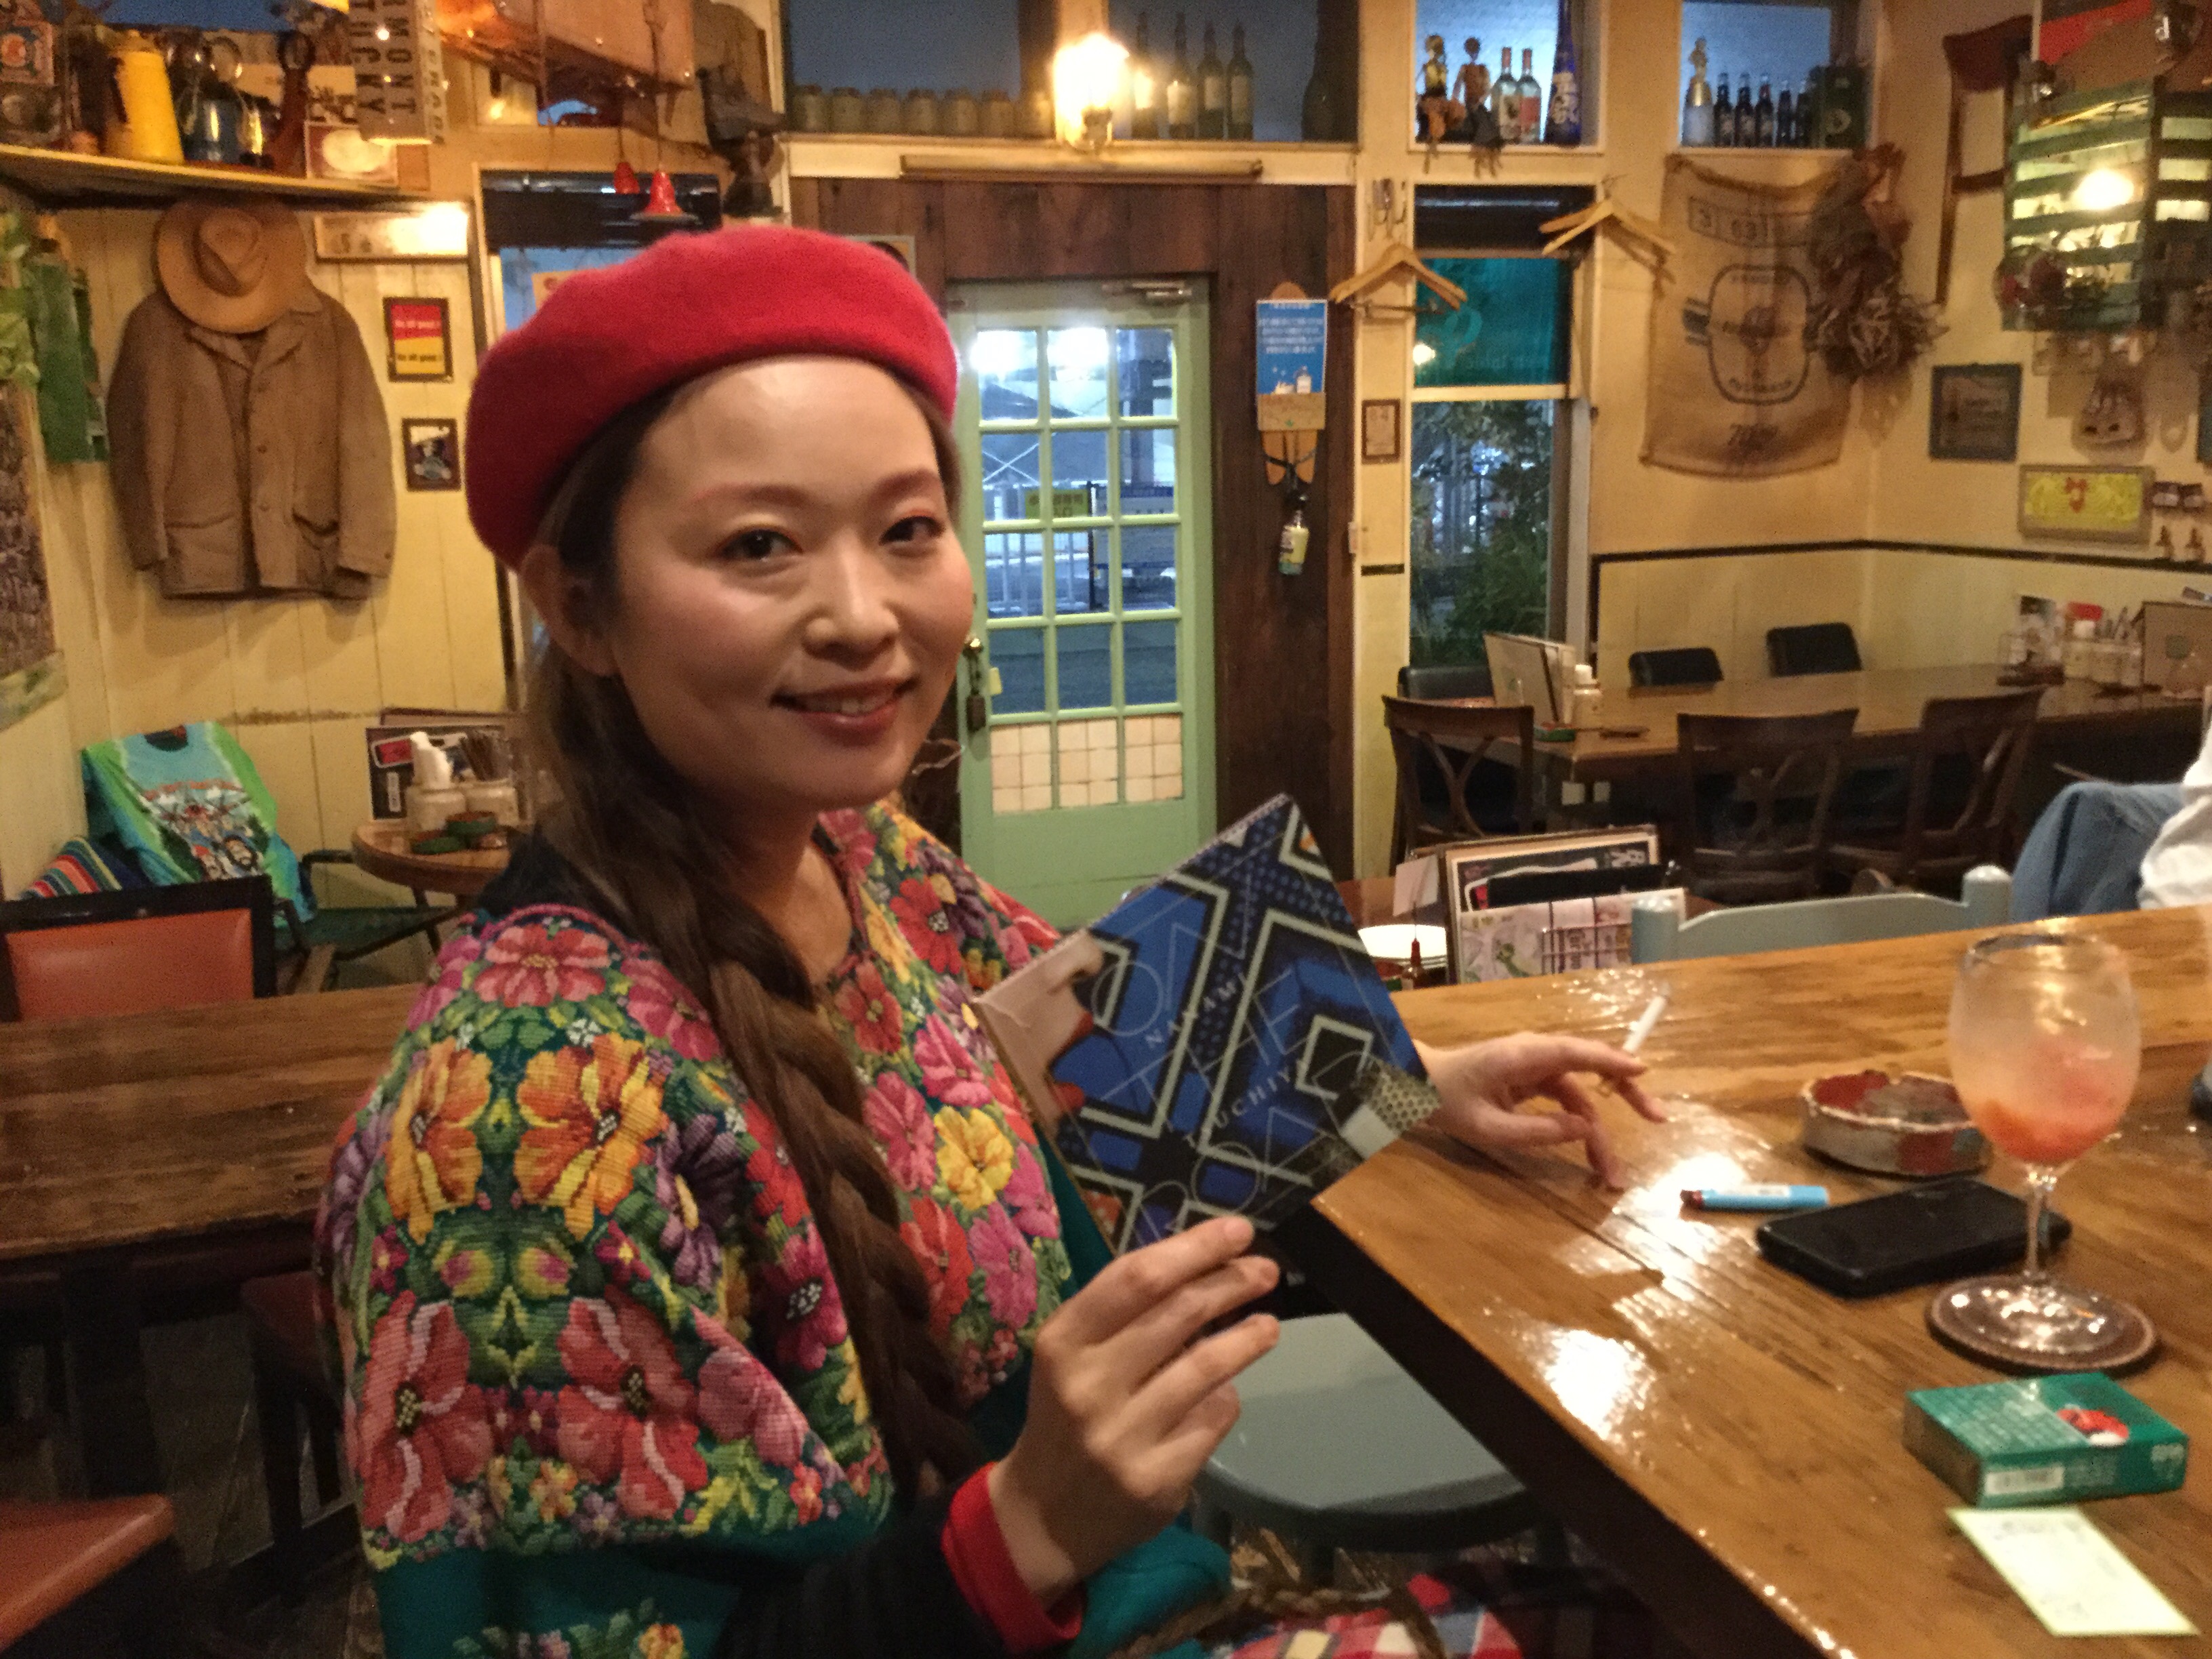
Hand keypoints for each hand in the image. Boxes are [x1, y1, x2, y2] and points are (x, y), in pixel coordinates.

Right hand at [989, 1216, 1280, 1605]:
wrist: (1044, 1514)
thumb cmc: (1068, 1412)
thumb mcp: (1075, 1355)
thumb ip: (1125, 1314)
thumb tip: (1206, 1263)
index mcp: (1063, 1341)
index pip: (1137, 1277)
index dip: (1195, 1247)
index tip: (1239, 1230)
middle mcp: (1088, 1385)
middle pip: (1179, 1313)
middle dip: (1231, 1282)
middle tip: (1265, 1271)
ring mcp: (1122, 1436)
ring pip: (1206, 1367)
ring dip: (1247, 1338)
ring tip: (1268, 1325)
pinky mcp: (1155, 1479)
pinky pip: (1211, 1420)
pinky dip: (1226, 1398)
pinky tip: (1226, 1391)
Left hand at [1418, 1033, 1664, 1188]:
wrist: (1416, 1087)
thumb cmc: (1446, 1101)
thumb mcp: (1488, 1127)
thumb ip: (1536, 1131)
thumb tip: (1584, 1129)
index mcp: (1524, 1056)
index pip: (1577, 1053)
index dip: (1612, 1061)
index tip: (1644, 1072)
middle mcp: (1535, 1054)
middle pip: (1591, 1069)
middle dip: (1625, 1094)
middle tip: (1658, 1119)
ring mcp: (1535, 1067)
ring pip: (1581, 1094)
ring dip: (1600, 1129)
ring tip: (1610, 1172)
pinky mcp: (1532, 1080)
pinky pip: (1567, 1099)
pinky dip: (1582, 1124)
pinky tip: (1592, 1152)